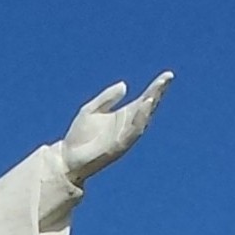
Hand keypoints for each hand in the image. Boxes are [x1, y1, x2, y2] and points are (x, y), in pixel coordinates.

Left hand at [54, 71, 172, 181]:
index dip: (155, 88)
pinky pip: (132, 132)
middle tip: (166, 78)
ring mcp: (124, 137)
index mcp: (123, 116)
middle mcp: (128, 126)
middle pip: (147, 108)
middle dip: (157, 93)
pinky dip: (139, 119)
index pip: (144, 100)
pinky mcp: (118, 146)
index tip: (167, 75)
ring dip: (149, 106)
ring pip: (142, 120)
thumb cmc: (79, 136)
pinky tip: (143, 105)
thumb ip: (107, 98)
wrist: (67, 159)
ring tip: (155, 91)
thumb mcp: (91, 110)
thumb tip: (124, 85)